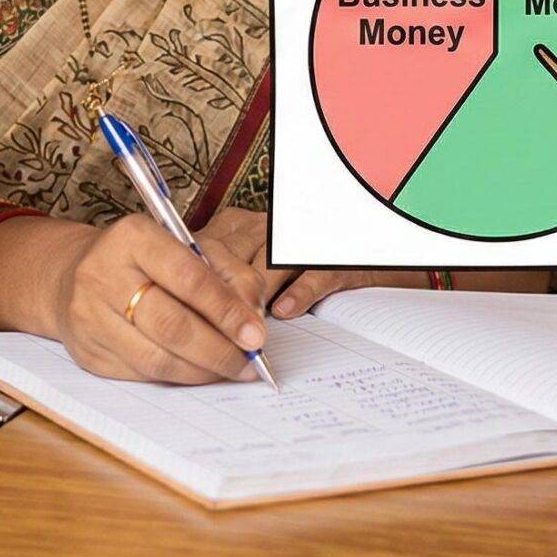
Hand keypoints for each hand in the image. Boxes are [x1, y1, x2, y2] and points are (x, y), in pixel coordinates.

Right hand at [46, 214, 270, 384]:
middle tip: (248, 362)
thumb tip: (253, 320)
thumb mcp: (187, 248)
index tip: (256, 334)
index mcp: (132, 237)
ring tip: (229, 370)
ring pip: (157, 358)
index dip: (227, 311)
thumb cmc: (142, 260)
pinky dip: (177, 377)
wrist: (72, 276)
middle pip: (172, 325)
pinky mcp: (87, 351)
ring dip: (202, 370)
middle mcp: (103, 274)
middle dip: (219, 350)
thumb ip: (229, 274)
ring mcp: (89, 316)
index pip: (189, 278)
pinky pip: (141, 374)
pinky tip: (197, 371)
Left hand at [194, 208, 424, 318]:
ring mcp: (306, 240)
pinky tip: (284, 312)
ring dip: (253, 299)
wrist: (372, 255)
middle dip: (220, 297)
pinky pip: (314, 271)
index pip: (206, 249)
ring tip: (243, 330)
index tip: (184, 314)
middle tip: (210, 331)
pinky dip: (298, 291)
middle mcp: (269, 226)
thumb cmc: (302, 270)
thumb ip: (226, 288)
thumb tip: (192, 321)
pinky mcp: (340, 258)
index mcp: (242, 226)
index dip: (194, 285)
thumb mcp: (256, 273)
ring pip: (266, 264)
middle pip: (232, 256)